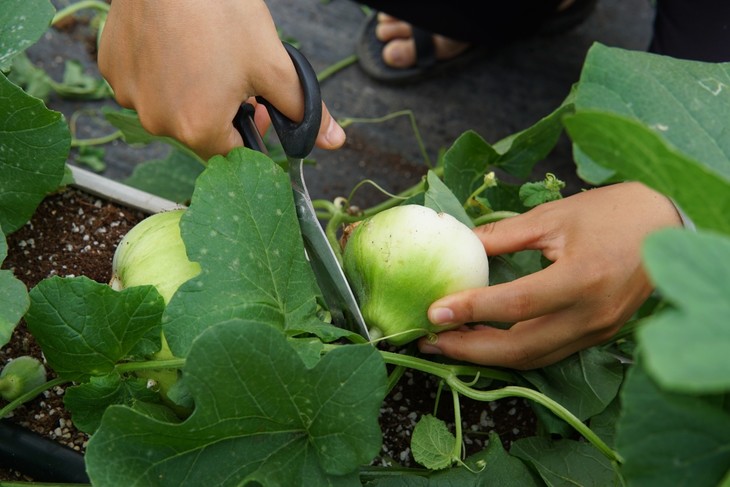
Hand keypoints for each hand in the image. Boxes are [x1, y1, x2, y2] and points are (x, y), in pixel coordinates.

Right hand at [98, 0, 344, 160]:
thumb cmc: (221, 12)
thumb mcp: (272, 64)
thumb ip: (302, 108)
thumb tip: (334, 140)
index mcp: (198, 128)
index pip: (232, 151)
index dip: (251, 128)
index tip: (258, 105)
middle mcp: (158, 122)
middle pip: (200, 131)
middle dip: (222, 109)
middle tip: (236, 74)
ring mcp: (129, 96)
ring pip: (171, 107)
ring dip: (191, 91)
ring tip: (206, 53)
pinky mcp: (112, 69)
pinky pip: (144, 84)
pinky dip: (161, 73)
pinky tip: (175, 45)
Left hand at [418, 182, 682, 368]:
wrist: (666, 226)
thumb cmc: (610, 213)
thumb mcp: (553, 216)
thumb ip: (502, 236)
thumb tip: (458, 243)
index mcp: (582, 278)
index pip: (516, 305)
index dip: (471, 309)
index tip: (433, 311)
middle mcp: (591, 314)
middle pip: (521, 348)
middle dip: (469, 349)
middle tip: (429, 340)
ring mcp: (597, 331)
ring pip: (533, 359)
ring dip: (486, 356)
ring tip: (449, 343)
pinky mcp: (598, 335)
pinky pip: (548, 353)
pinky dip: (512, 352)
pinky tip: (485, 341)